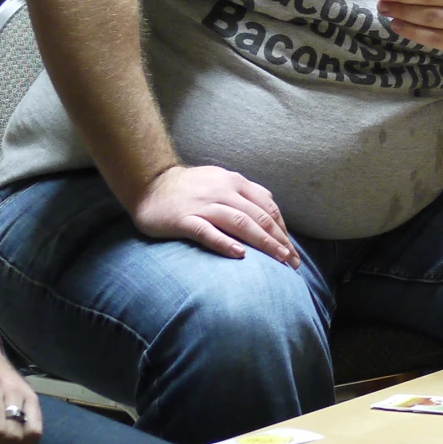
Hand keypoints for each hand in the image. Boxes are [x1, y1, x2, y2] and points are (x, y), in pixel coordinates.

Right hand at [129, 164, 296, 265]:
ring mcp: (204, 205)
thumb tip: (270, 210)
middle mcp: (223, 191)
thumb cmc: (190, 188)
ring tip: (278, 259)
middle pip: (258, 217)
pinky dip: (225, 243)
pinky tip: (240, 255)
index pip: (267, 206)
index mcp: (235, 183)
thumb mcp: (222, 181)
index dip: (282, 229)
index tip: (292, 250)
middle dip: (279, 240)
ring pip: (240, 223)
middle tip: (292, 262)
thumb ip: (245, 194)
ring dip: (263, 242)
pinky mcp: (184, 219)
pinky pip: (207, 232)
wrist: (150, 184)